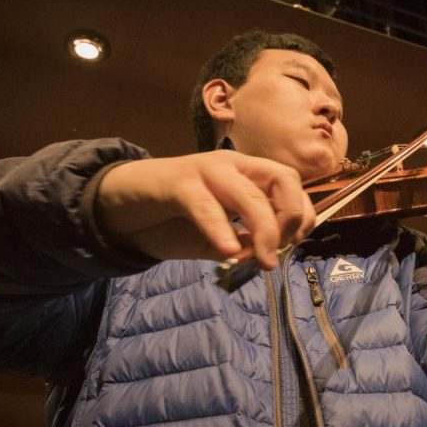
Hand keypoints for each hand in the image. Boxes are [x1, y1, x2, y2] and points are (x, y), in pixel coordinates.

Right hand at [96, 150, 314, 269]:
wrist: (125, 205)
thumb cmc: (176, 220)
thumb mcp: (220, 236)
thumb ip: (245, 242)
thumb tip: (269, 256)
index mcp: (249, 174)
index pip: (292, 185)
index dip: (302, 216)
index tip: (291, 245)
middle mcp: (234, 165)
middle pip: (283, 181)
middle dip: (292, 218)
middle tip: (276, 253)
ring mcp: (206, 170)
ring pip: (251, 195)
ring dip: (266, 230)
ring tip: (262, 261)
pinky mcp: (178, 184)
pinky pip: (206, 206)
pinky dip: (221, 229)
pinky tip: (228, 251)